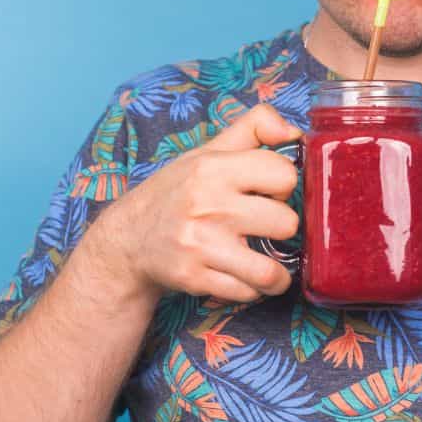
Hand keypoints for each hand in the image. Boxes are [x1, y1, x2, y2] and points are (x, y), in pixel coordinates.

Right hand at [95, 104, 302, 303]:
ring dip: (277, 274)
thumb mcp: (207, 151)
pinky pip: (246, 293)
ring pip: (270, 271)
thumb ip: (253, 128)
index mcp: (213, 168)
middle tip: (264, 227)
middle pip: (287, 223)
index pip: (284, 174)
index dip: (283, 185)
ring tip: (269, 266)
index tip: (269, 192)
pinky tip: (241, 277)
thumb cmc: (176, 192)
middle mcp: (207, 205)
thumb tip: (294, 133)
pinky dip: (251, 289)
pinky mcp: (193, 277)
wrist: (128, 239)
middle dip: (282, 228)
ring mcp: (200, 245)